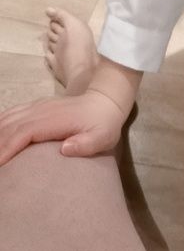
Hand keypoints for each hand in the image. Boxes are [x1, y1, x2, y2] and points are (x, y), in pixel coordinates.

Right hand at [0, 90, 126, 164]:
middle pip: (10, 127)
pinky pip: (11, 113)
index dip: (7, 148)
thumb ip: (86, 144)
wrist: (106, 101)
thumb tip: (65, 149)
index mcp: (54, 120)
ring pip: (8, 119)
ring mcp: (37, 107)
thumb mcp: (103, 137)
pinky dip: (0, 124)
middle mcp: (41, 111)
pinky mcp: (36, 107)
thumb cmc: (104, 124)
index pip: (23, 133)